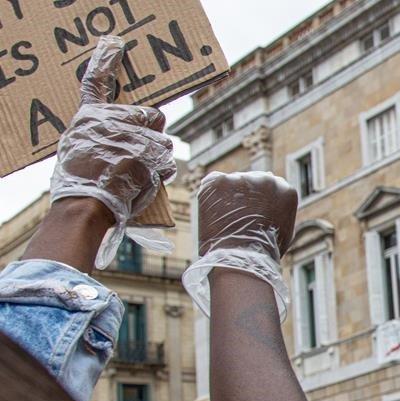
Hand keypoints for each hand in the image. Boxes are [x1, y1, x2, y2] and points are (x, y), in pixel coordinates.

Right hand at [50, 36, 176, 268]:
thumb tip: (115, 134)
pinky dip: (161, 173)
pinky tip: (143, 181)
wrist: (88, 202)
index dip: (105, 61)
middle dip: (153, 132)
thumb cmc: (79, 181)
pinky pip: (168, 163)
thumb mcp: (77, 147)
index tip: (114, 43)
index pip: (97, 82)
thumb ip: (98, 133)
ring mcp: (138, 136)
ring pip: (163, 143)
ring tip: (136, 173)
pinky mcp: (154, 156)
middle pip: (153, 116)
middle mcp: (117, 120)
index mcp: (94, 116)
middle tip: (139, 151)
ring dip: (158, 157)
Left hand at [183, 172, 297, 319]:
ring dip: (228, 195)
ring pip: (232, 182)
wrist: (242, 256)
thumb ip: (279, 211)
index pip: (271, 186)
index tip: (252, 212)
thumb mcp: (283, 229)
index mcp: (286, 190)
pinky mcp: (220, 181)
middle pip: (252, 180)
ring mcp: (242, 178)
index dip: (260, 200)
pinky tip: (214, 212)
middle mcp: (267, 179)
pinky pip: (212, 182)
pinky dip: (210, 195)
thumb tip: (273, 202)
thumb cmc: (264, 251)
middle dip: (244, 195)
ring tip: (224, 219)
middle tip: (236, 216)